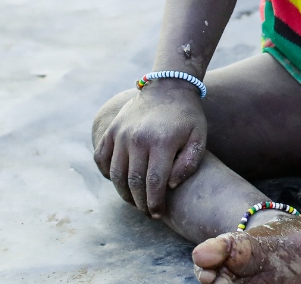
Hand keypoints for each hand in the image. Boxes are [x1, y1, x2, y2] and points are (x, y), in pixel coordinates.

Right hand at [94, 82, 207, 218]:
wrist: (168, 86)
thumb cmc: (187, 117)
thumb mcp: (199, 138)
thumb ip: (189, 163)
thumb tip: (170, 185)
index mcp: (162, 142)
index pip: (154, 183)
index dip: (154, 203)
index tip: (157, 214)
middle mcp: (138, 139)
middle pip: (133, 182)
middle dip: (140, 202)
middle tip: (147, 211)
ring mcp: (121, 134)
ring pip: (116, 174)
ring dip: (123, 193)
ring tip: (135, 200)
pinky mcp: (112, 130)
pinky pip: (102, 158)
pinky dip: (107, 173)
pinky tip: (119, 181)